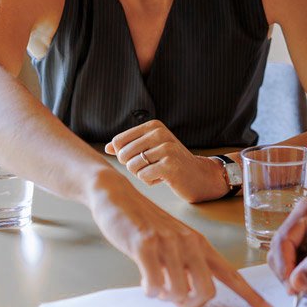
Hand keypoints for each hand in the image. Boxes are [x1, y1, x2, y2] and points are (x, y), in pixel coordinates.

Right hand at [87, 175, 272, 306]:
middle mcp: (189, 243)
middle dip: (192, 306)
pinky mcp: (145, 244)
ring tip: (157, 287)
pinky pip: (155, 283)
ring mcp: (167, 243)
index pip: (232, 274)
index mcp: (200, 244)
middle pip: (207, 291)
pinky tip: (146, 284)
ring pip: (180, 291)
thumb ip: (184, 266)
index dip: (250, 295)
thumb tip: (189, 298)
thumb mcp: (172, 243)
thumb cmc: (145, 223)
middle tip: (177, 303)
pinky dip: (151, 291)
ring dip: (167, 298)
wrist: (117, 195)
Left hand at [105, 120, 227, 202]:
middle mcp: (160, 133)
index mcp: (153, 126)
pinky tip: (162, 178)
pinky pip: (143, 176)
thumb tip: (107, 148)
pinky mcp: (170, 165)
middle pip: (123, 154)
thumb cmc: (171, 162)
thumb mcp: (150, 149)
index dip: (122, 155)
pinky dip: (149, 181)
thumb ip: (128, 146)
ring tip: (157, 171)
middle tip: (149, 167)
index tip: (138, 158)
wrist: (200, 175)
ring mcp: (166, 149)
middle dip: (132, 166)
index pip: (118, 141)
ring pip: (132, 166)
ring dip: (141, 174)